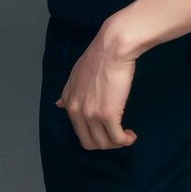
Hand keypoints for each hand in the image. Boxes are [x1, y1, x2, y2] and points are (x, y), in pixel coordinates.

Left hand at [54, 30, 138, 149]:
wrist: (113, 48)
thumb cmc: (99, 56)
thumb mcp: (76, 74)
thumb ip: (68, 91)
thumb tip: (59, 104)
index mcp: (69, 102)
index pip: (79, 131)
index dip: (94, 134)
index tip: (106, 129)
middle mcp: (77, 111)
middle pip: (90, 142)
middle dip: (104, 143)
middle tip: (117, 135)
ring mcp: (92, 114)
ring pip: (103, 143)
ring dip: (116, 143)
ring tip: (126, 136)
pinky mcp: (108, 115)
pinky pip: (116, 138)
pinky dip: (125, 140)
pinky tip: (130, 135)